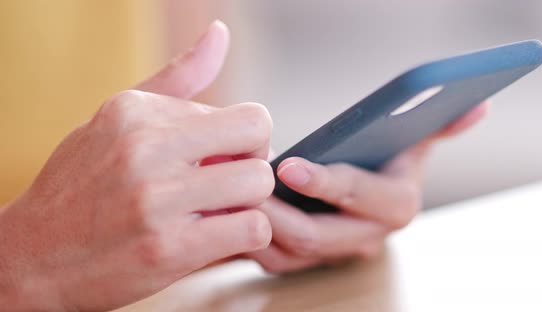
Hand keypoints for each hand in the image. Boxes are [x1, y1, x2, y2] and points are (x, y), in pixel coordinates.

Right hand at [0, 21, 273, 310]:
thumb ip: (178, 77)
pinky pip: (252, 230)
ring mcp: (155, 199)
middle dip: (254, 163)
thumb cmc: (82, 184)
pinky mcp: (166, 249)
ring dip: (250, 203)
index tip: (221, 160)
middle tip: (231, 183)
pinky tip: (218, 238)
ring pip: (258, 183)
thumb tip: (221, 32)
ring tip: (220, 211)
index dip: (243, 141)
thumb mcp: (117, 119)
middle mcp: (144, 146)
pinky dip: (247, 237)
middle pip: (259, 136)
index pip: (242, 113)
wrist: (32, 255)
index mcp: (137, 110)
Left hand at [246, 103, 488, 272]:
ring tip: (230, 198)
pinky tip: (229, 213)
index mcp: (396, 205)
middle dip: (282, 213)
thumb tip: (478, 106)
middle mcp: (367, 237)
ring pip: (291, 256)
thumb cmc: (386, 159)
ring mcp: (334, 253)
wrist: (365, 196)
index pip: (361, 197)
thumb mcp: (416, 138)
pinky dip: (249, 240)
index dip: (327, 182)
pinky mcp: (306, 260)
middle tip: (247, 187)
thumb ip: (441, 123)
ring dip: (259, 230)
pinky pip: (274, 260)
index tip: (289, 165)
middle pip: (321, 237)